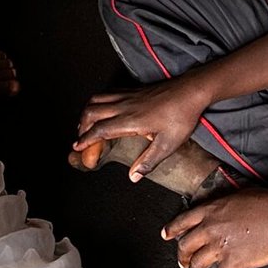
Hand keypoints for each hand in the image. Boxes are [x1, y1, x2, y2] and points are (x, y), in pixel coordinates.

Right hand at [73, 76, 211, 180]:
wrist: (190, 91)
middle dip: (81, 125)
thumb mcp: (168, 145)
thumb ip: (148, 162)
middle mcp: (124, 106)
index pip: (100, 129)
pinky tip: (102, 109)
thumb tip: (132, 177)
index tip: (77, 147)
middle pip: (92, 111)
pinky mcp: (133, 90)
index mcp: (131, 121)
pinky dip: (98, 101)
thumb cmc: (181, 118)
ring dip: (87, 111)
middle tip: (80, 138)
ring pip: (97, 99)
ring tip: (85, 124)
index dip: (86, 139)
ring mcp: (128, 96)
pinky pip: (107, 93)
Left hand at [161, 188, 267, 267]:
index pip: (182, 221)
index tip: (166, 236)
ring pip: (198, 265)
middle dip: (182, 257)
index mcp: (210, 210)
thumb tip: (219, 210)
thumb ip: (222, 205)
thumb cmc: (267, 203)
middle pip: (185, 246)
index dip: (171, 230)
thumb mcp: (237, 195)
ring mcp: (220, 247)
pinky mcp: (233, 263)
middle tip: (183, 263)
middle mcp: (210, 228)